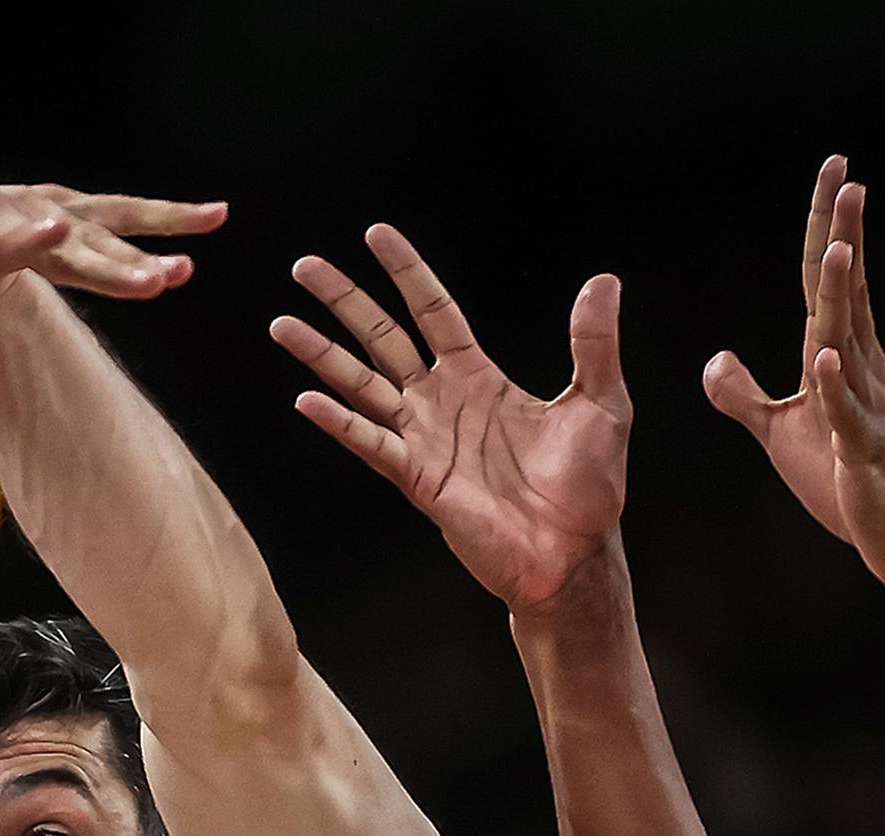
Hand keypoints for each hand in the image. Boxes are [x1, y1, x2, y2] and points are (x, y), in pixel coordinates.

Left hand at [0, 182, 223, 361]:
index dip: (21, 234)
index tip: (57, 230)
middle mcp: (2, 212)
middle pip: (57, 236)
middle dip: (102, 259)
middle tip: (151, 281)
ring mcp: (41, 211)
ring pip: (96, 226)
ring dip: (144, 244)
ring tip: (188, 266)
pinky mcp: (69, 216)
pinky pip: (119, 215)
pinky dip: (163, 217)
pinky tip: (212, 219)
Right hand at [272, 225, 628, 615]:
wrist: (572, 552)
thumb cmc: (589, 486)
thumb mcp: (602, 400)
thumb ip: (592, 342)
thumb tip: (602, 282)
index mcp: (478, 377)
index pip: (433, 312)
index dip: (406, 273)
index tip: (376, 235)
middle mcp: (440, 403)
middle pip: (381, 338)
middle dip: (344, 301)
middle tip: (305, 267)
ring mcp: (421, 440)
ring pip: (359, 384)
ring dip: (320, 355)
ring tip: (282, 324)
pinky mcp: (416, 478)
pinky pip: (371, 443)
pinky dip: (339, 422)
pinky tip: (307, 400)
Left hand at [704, 159, 884, 590]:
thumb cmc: (843, 479)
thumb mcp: (781, 430)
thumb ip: (745, 394)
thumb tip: (714, 357)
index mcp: (842, 358)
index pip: (827, 283)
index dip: (825, 230)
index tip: (833, 174)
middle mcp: (860, 369)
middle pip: (845, 292)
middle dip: (843, 235)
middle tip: (845, 176)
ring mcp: (864, 406)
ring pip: (848, 340)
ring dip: (841, 296)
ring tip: (835, 246)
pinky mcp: (858, 451)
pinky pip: (844, 414)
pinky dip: (832, 386)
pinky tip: (821, 357)